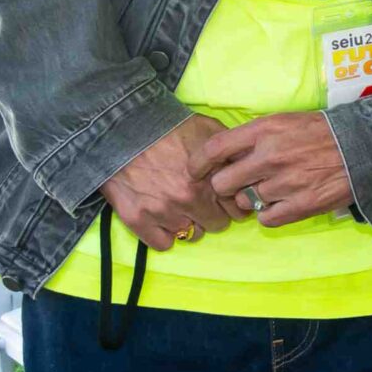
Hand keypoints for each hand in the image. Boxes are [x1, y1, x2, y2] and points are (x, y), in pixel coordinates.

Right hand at [103, 116, 233, 246]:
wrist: (121, 129)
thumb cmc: (168, 127)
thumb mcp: (210, 130)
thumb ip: (232, 151)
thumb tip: (250, 166)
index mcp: (211, 178)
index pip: (238, 209)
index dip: (234, 202)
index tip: (226, 198)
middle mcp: (190, 199)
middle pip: (218, 225)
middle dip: (214, 213)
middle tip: (203, 201)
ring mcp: (163, 211)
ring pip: (192, 235)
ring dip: (190, 223)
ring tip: (181, 206)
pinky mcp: (137, 219)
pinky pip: (163, 244)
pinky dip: (165, 234)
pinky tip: (164, 218)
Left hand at [193, 112, 353, 227]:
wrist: (365, 146)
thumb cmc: (321, 132)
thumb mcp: (284, 122)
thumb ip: (253, 138)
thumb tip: (224, 157)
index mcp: (265, 131)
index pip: (214, 149)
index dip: (198, 164)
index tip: (196, 171)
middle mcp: (270, 157)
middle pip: (222, 184)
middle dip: (227, 186)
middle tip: (239, 184)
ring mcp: (285, 183)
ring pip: (245, 203)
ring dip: (253, 200)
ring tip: (271, 190)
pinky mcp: (300, 205)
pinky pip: (266, 219)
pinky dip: (270, 214)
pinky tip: (282, 203)